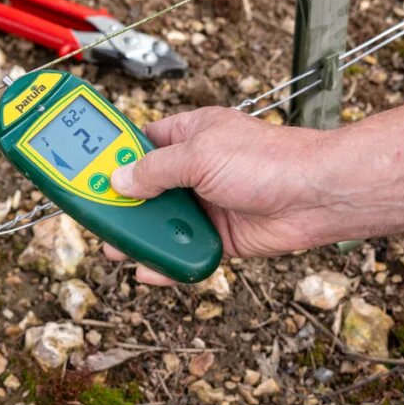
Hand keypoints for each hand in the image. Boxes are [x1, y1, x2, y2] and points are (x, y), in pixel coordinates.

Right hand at [105, 107, 334, 284]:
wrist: (316, 196)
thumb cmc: (269, 160)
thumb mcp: (200, 155)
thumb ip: (155, 170)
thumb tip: (121, 181)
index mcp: (191, 135)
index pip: (141, 143)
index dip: (114, 158)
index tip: (87, 174)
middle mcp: (198, 168)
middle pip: (147, 188)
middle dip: (123, 207)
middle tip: (98, 221)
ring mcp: (209, 203)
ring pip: (165, 223)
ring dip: (143, 237)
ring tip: (118, 250)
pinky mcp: (222, 236)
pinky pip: (186, 250)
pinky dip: (168, 261)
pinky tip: (150, 270)